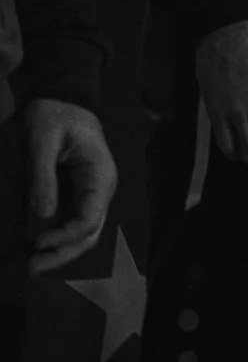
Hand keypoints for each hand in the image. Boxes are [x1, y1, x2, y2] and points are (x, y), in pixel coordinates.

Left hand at [23, 98, 117, 275]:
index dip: (64, 236)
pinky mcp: (78, 190)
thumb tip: (41, 219)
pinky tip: (38, 245)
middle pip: (90, 232)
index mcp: (100, 173)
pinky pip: (73, 220)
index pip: (89, 218)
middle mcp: (101, 186)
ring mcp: (91, 190)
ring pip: (83, 231)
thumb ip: (43, 179)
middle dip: (63, 254)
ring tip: (34, 264)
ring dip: (61, 250)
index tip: (37, 242)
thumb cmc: (55, 112)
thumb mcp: (43, 141)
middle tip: (33, 268)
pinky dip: (57, 236)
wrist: (61, 93)